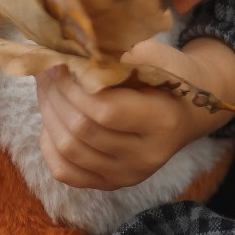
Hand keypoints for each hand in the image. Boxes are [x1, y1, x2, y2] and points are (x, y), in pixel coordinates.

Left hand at [35, 36, 234, 190]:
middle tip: (46, 69)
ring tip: (45, 88)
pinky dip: (49, 144)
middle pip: (83, 130)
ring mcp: (127, 175)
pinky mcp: (111, 183)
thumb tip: (65, 50)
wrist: (188, 112)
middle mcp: (146, 156)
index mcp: (162, 120)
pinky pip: (66, 172)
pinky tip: (51, 119)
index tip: (59, 61)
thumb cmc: (168, 74)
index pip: (106, 110)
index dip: (73, 85)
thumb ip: (112, 55)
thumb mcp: (150, 55)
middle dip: (55, 95)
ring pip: (69, 150)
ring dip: (48, 114)